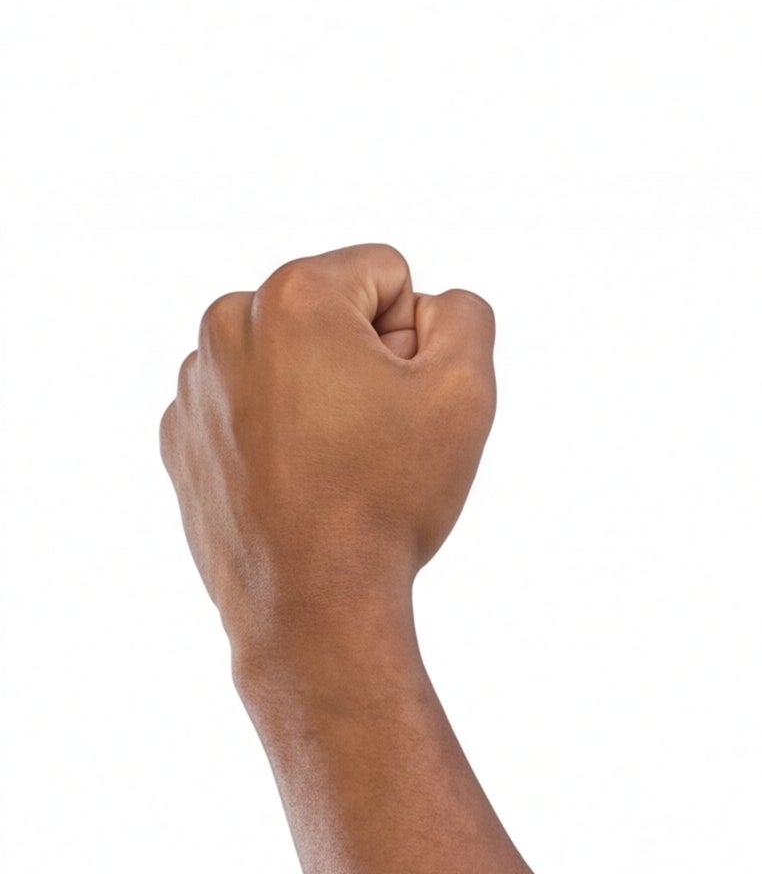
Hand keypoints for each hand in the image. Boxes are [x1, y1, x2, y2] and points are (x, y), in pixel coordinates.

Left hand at [163, 244, 498, 674]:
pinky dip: (281, 438)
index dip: (418, 337)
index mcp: (293, 296)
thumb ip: (466, 317)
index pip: (387, 274)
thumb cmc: (388, 497)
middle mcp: (227, 323)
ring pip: (287, 363)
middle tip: (380, 438)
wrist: (313, 600)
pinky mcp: (182, 436)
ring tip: (340, 467)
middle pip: (330, 314)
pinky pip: (249, 412)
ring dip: (322, 398)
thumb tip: (434, 304)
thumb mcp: (466, 393)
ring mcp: (195, 383)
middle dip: (364, 361)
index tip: (407, 400)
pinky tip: (303, 487)